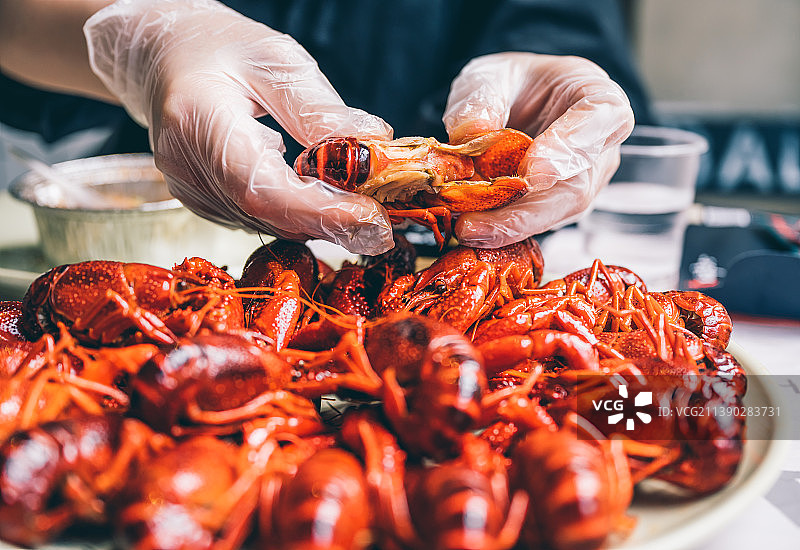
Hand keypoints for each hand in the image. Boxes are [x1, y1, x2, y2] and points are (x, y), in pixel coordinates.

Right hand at [84, 0, 394, 254]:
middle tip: (380, 225)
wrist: (162, 56)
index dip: (319, 210)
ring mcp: (189, 190)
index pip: (261, 188)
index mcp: (197, 121)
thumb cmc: (217, 48)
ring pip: (265, 224)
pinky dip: (295, 214)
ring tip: (356, 205)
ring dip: (316, 221)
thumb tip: (372, 145)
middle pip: (266, 216)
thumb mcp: (275, 60)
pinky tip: (316, 195)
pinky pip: (256, 219)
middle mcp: (186, 167)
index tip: (370, 217)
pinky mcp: (201, 202)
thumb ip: (319, 108)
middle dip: (329, 223)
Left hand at [443, 52, 634, 247]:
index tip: (532, 173)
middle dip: (527, 211)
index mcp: (599, 98)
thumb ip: (482, 98)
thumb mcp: (490, 75)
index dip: (569, 149)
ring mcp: (583, 183)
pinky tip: (473, 230)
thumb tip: (470, 135)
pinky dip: (503, 229)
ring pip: (555, 214)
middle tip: (480, 221)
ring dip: (510, 226)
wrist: (514, 102)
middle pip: (577, 187)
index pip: (600, 121)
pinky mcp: (557, 208)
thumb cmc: (514, 83)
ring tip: (468, 229)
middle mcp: (600, 148)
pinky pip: (536, 223)